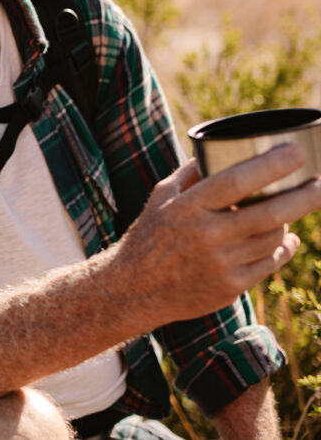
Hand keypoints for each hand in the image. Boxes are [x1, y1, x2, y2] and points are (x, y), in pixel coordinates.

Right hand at [116, 144, 320, 324]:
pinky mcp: (230, 287)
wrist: (135, 289)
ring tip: (298, 208)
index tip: (295, 154)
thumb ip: (190, 174)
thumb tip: (218, 150)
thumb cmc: (149, 235)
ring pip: (272, 238)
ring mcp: (221, 264)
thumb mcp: (161, 198)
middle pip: (268, 213)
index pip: (236, 182)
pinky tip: (287, 239)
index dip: (270, 166)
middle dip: (304, 197)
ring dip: (289, 222)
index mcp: (187, 208)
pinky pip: (269, 264)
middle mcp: (206, 235)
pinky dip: (283, 248)